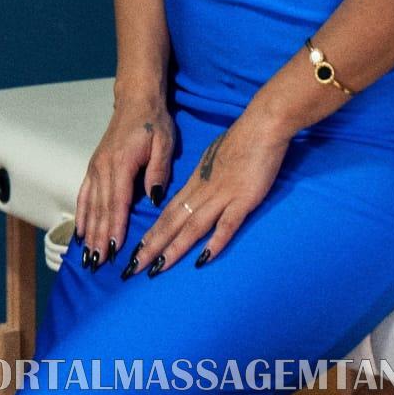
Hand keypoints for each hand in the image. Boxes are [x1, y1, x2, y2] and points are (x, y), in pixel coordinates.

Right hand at [73, 94, 175, 270]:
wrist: (136, 101)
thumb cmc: (153, 122)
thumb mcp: (164, 143)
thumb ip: (158, 171)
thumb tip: (153, 199)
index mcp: (122, 163)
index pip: (118, 201)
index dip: (115, 226)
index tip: (113, 248)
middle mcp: (104, 167)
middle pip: (101, 208)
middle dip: (99, 237)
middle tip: (97, 263)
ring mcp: (96, 167)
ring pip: (91, 205)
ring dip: (89, 231)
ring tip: (87, 255)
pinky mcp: (94, 166)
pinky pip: (84, 194)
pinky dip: (81, 214)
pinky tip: (80, 232)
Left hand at [120, 103, 291, 277]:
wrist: (262, 125)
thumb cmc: (241, 139)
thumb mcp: (213, 158)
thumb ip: (204, 178)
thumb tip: (195, 192)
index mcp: (195, 181)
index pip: (167, 212)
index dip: (151, 233)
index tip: (136, 252)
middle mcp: (203, 191)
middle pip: (172, 222)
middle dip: (151, 247)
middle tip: (132, 269)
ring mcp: (223, 196)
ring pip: (193, 226)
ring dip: (173, 249)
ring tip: (156, 269)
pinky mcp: (243, 199)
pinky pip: (226, 224)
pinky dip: (214, 242)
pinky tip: (202, 260)